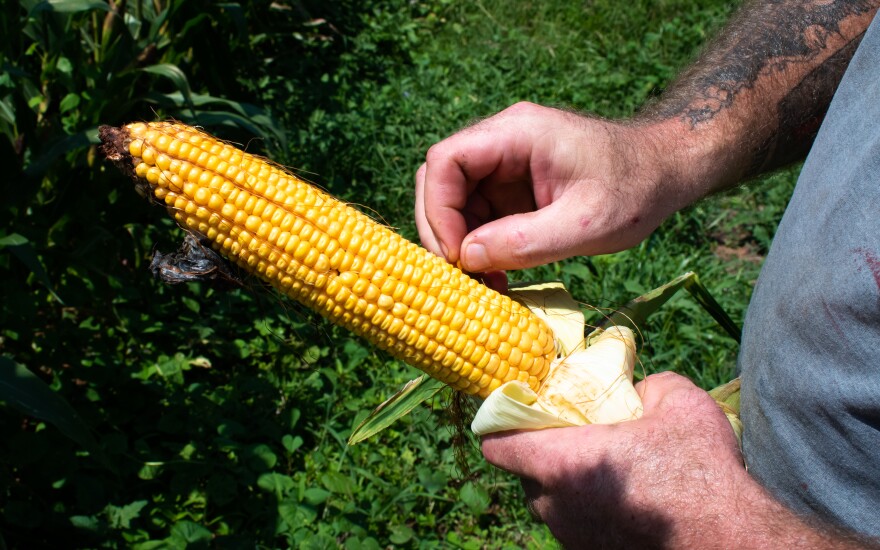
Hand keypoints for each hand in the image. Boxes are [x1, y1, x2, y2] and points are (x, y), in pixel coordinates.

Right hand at [415, 102, 687, 272]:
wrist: (666, 173)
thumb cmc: (635, 189)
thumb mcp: (586, 222)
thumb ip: (526, 240)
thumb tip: (467, 257)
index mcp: (516, 133)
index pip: (446, 161)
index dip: (439, 209)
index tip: (457, 256)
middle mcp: (501, 142)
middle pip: (441, 181)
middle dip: (443, 231)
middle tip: (460, 278)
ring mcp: (505, 166)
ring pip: (455, 203)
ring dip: (460, 245)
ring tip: (484, 285)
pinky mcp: (512, 188)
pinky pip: (478, 216)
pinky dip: (480, 248)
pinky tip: (497, 277)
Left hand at [481, 372, 750, 547]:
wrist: (733, 544)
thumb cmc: (701, 473)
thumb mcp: (678, 402)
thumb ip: (646, 386)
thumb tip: (637, 391)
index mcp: (562, 462)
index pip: (497, 446)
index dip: (501, 426)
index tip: (521, 412)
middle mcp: (556, 506)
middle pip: (525, 475)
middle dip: (543, 455)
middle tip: (576, 436)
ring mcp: (573, 538)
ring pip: (551, 504)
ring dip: (567, 485)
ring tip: (607, 469)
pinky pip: (576, 527)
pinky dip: (589, 511)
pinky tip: (626, 500)